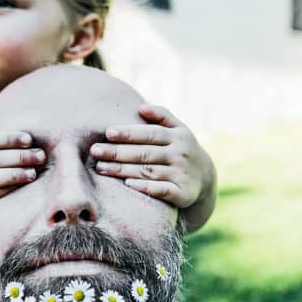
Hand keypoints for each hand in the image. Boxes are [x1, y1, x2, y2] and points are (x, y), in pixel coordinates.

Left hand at [90, 104, 210, 207]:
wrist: (205, 178)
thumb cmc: (182, 149)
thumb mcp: (179, 130)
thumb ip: (162, 115)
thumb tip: (141, 107)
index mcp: (178, 136)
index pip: (150, 133)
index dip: (129, 133)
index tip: (108, 132)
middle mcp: (180, 154)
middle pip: (145, 153)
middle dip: (118, 152)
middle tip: (95, 151)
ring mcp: (181, 174)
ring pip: (148, 171)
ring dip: (123, 170)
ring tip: (101, 167)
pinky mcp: (182, 193)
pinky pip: (162, 190)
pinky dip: (146, 187)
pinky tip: (128, 184)